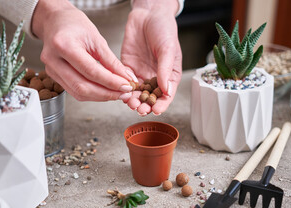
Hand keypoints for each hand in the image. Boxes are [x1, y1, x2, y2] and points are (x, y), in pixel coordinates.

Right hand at [32, 0, 135, 100]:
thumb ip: (111, 61)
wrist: (56, 21)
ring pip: (78, 93)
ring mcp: (51, 70)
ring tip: (117, 94)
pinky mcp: (53, 76)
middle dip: (107, 93)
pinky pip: (74, 91)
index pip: (91, 71)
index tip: (126, 86)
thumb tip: (126, 78)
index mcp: (64, 45)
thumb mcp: (96, 38)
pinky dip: (92, 95)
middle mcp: (53, 60)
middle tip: (124, 94)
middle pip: (82, 86)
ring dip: (100, 96)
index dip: (111, 82)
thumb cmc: (74, 24)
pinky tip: (104, 92)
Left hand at [121, 0, 181, 114]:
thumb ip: (166, 69)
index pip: (166, 95)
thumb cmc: (164, 29)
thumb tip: (166, 90)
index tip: (156, 110)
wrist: (148, 14)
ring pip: (136, 92)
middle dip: (145, 105)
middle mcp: (155, 77)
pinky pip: (125, 81)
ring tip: (130, 102)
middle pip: (150, 97)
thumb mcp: (168, 49)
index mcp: (169, 75)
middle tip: (139, 108)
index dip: (161, 104)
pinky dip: (123, 88)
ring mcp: (141, 73)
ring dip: (133, 99)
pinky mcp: (128, 68)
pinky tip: (122, 91)